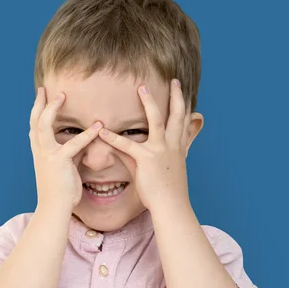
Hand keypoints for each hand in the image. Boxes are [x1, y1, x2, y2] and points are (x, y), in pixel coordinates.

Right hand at [29, 87, 102, 210]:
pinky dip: (87, 134)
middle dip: (38, 104)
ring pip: (44, 126)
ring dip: (52, 109)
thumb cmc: (61, 191)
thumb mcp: (65, 168)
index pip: (35, 127)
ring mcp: (47, 155)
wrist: (54, 208)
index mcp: (39, 153)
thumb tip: (83, 143)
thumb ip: (72, 153)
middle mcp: (39, 151)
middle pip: (34, 121)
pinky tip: (98, 126)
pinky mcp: (59, 162)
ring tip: (62, 96)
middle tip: (43, 89)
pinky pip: (73, 144)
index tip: (41, 98)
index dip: (37, 112)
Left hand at [98, 79, 191, 210]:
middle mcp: (173, 146)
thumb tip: (132, 149)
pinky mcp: (147, 159)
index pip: (184, 123)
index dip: (186, 107)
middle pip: (177, 115)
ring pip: (157, 120)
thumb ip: (148, 156)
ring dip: (149, 102)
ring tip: (141, 88)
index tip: (185, 94)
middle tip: (174, 80)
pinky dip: (113, 138)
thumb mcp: (166, 171)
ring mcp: (161, 150)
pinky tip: (102, 131)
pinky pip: (127, 145)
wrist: (172, 206)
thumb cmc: (169, 191)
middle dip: (177, 96)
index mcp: (179, 148)